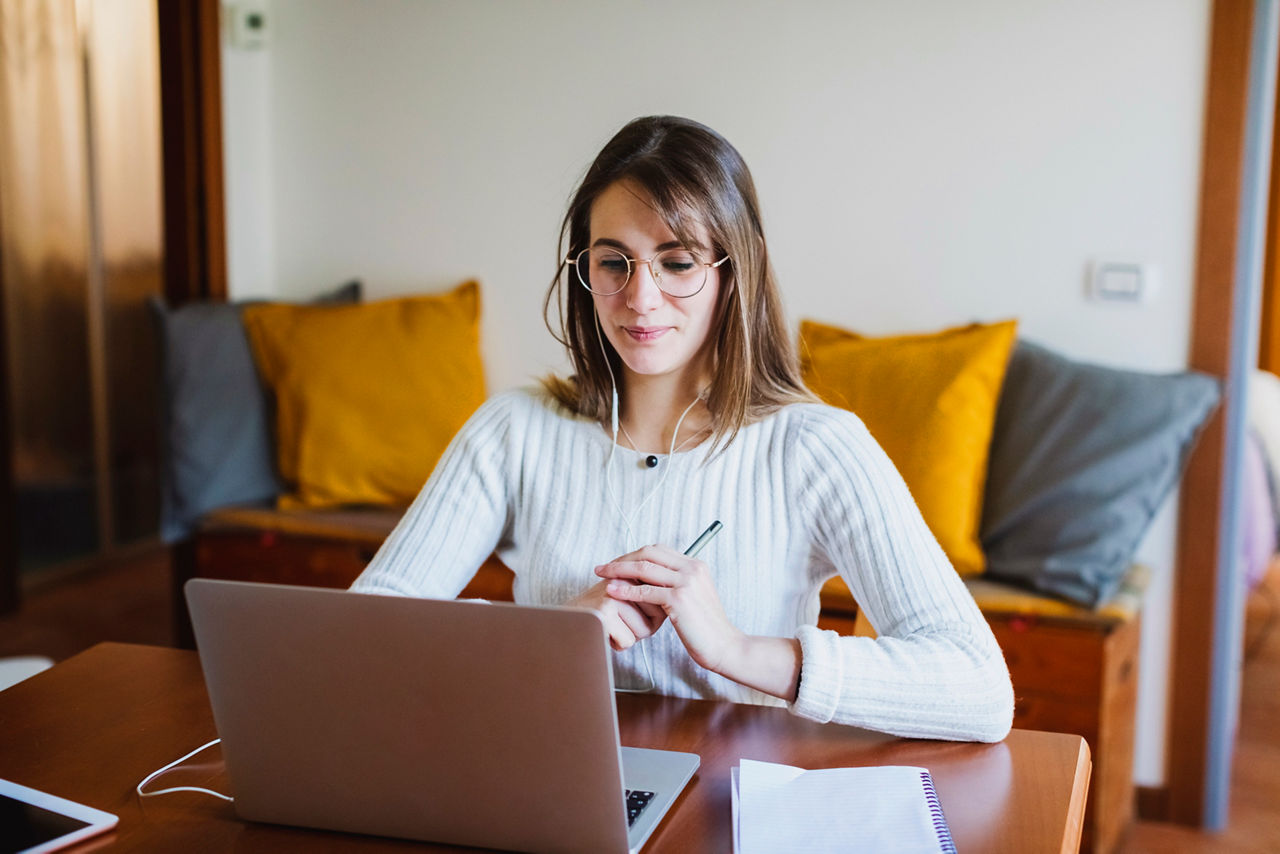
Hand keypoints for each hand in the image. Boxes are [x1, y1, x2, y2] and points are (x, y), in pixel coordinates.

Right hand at [566, 580, 666, 651]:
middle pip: (658, 615)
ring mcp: (614, 593)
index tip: (633, 612)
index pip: (664, 601)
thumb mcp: (630, 599)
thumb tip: (673, 607)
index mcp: (634, 571)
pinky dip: (617, 643)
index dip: (653, 616)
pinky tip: (605, 633)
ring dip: (629, 635)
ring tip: (612, 625)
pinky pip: (628, 640)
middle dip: (643, 626)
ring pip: (644, 630)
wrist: (568, 622)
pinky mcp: (605, 611)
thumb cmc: (603, 615)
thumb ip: (652, 597)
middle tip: (621, 620)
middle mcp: (625, 578)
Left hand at [596, 544, 743, 673]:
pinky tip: (612, 592)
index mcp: (696, 565)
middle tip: (604, 567)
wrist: (724, 646)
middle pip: (649, 553)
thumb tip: (651, 580)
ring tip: (602, 575)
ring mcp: (686, 582)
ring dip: (619, 570)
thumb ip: (677, 584)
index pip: (659, 550)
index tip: (618, 563)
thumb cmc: (706, 627)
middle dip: (623, 558)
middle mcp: (692, 568)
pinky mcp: (679, 599)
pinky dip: (626, 590)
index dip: (635, 554)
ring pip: (644, 568)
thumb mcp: (694, 597)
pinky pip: (645, 590)